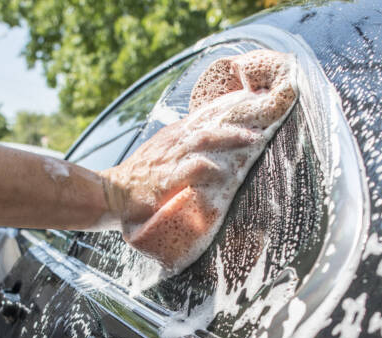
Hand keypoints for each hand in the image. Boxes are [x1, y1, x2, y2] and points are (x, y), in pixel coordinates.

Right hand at [102, 50, 296, 270]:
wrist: (113, 192)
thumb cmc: (141, 177)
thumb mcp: (165, 153)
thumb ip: (188, 145)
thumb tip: (215, 142)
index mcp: (178, 134)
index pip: (210, 113)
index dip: (235, 106)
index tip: (261, 100)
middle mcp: (176, 141)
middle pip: (213, 122)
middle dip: (241, 117)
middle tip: (269, 115)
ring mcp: (170, 159)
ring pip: (204, 140)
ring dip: (230, 138)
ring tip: (254, 139)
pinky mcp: (164, 180)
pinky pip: (188, 170)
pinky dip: (206, 168)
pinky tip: (222, 170)